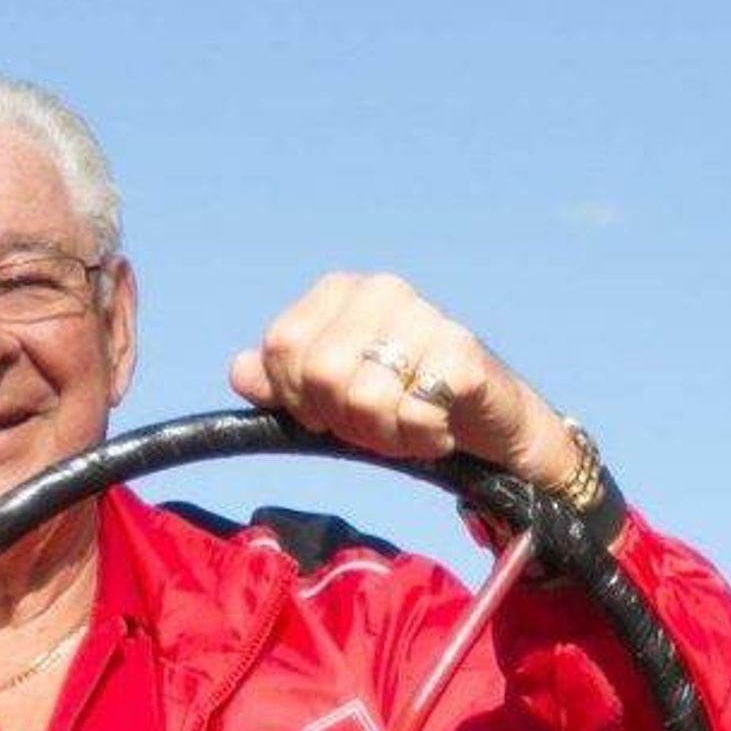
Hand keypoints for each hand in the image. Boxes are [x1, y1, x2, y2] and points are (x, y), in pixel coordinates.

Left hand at [231, 272, 582, 489]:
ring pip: (366, 398)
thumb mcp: (333, 397)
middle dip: (346, 420)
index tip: (331, 412)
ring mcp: (426, 317)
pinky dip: (424, 439)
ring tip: (411, 425)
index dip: (297, 397)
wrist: (490, 421)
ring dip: (388, 434)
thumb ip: (283, 384)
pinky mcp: (463, 354)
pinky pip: (414, 414)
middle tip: (380, 422)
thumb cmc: (405, 403)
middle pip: (321, 374)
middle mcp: (383, 291)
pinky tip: (440, 429)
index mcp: (342, 291)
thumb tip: (240, 372)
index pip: (282, 347)